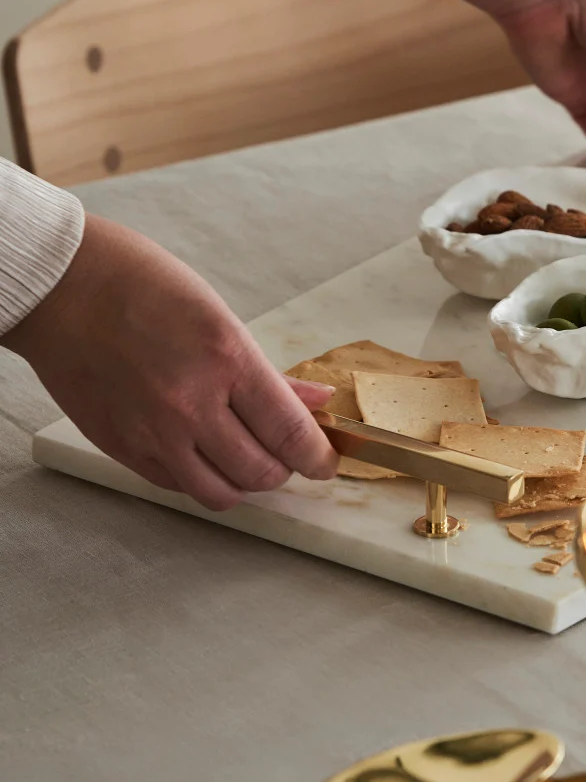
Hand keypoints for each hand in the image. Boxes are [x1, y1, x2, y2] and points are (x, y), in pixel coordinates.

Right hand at [4, 215, 336, 509]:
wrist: (66, 290)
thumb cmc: (142, 287)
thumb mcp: (220, 317)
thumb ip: (267, 374)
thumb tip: (313, 402)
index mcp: (225, 359)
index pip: (289, 433)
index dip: (316, 457)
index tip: (323, 462)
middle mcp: (190, 403)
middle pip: (260, 472)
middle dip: (283, 468)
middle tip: (283, 453)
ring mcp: (152, 431)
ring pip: (220, 493)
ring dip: (242, 482)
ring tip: (245, 459)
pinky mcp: (122, 448)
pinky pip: (176, 485)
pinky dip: (199, 478)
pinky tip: (202, 454)